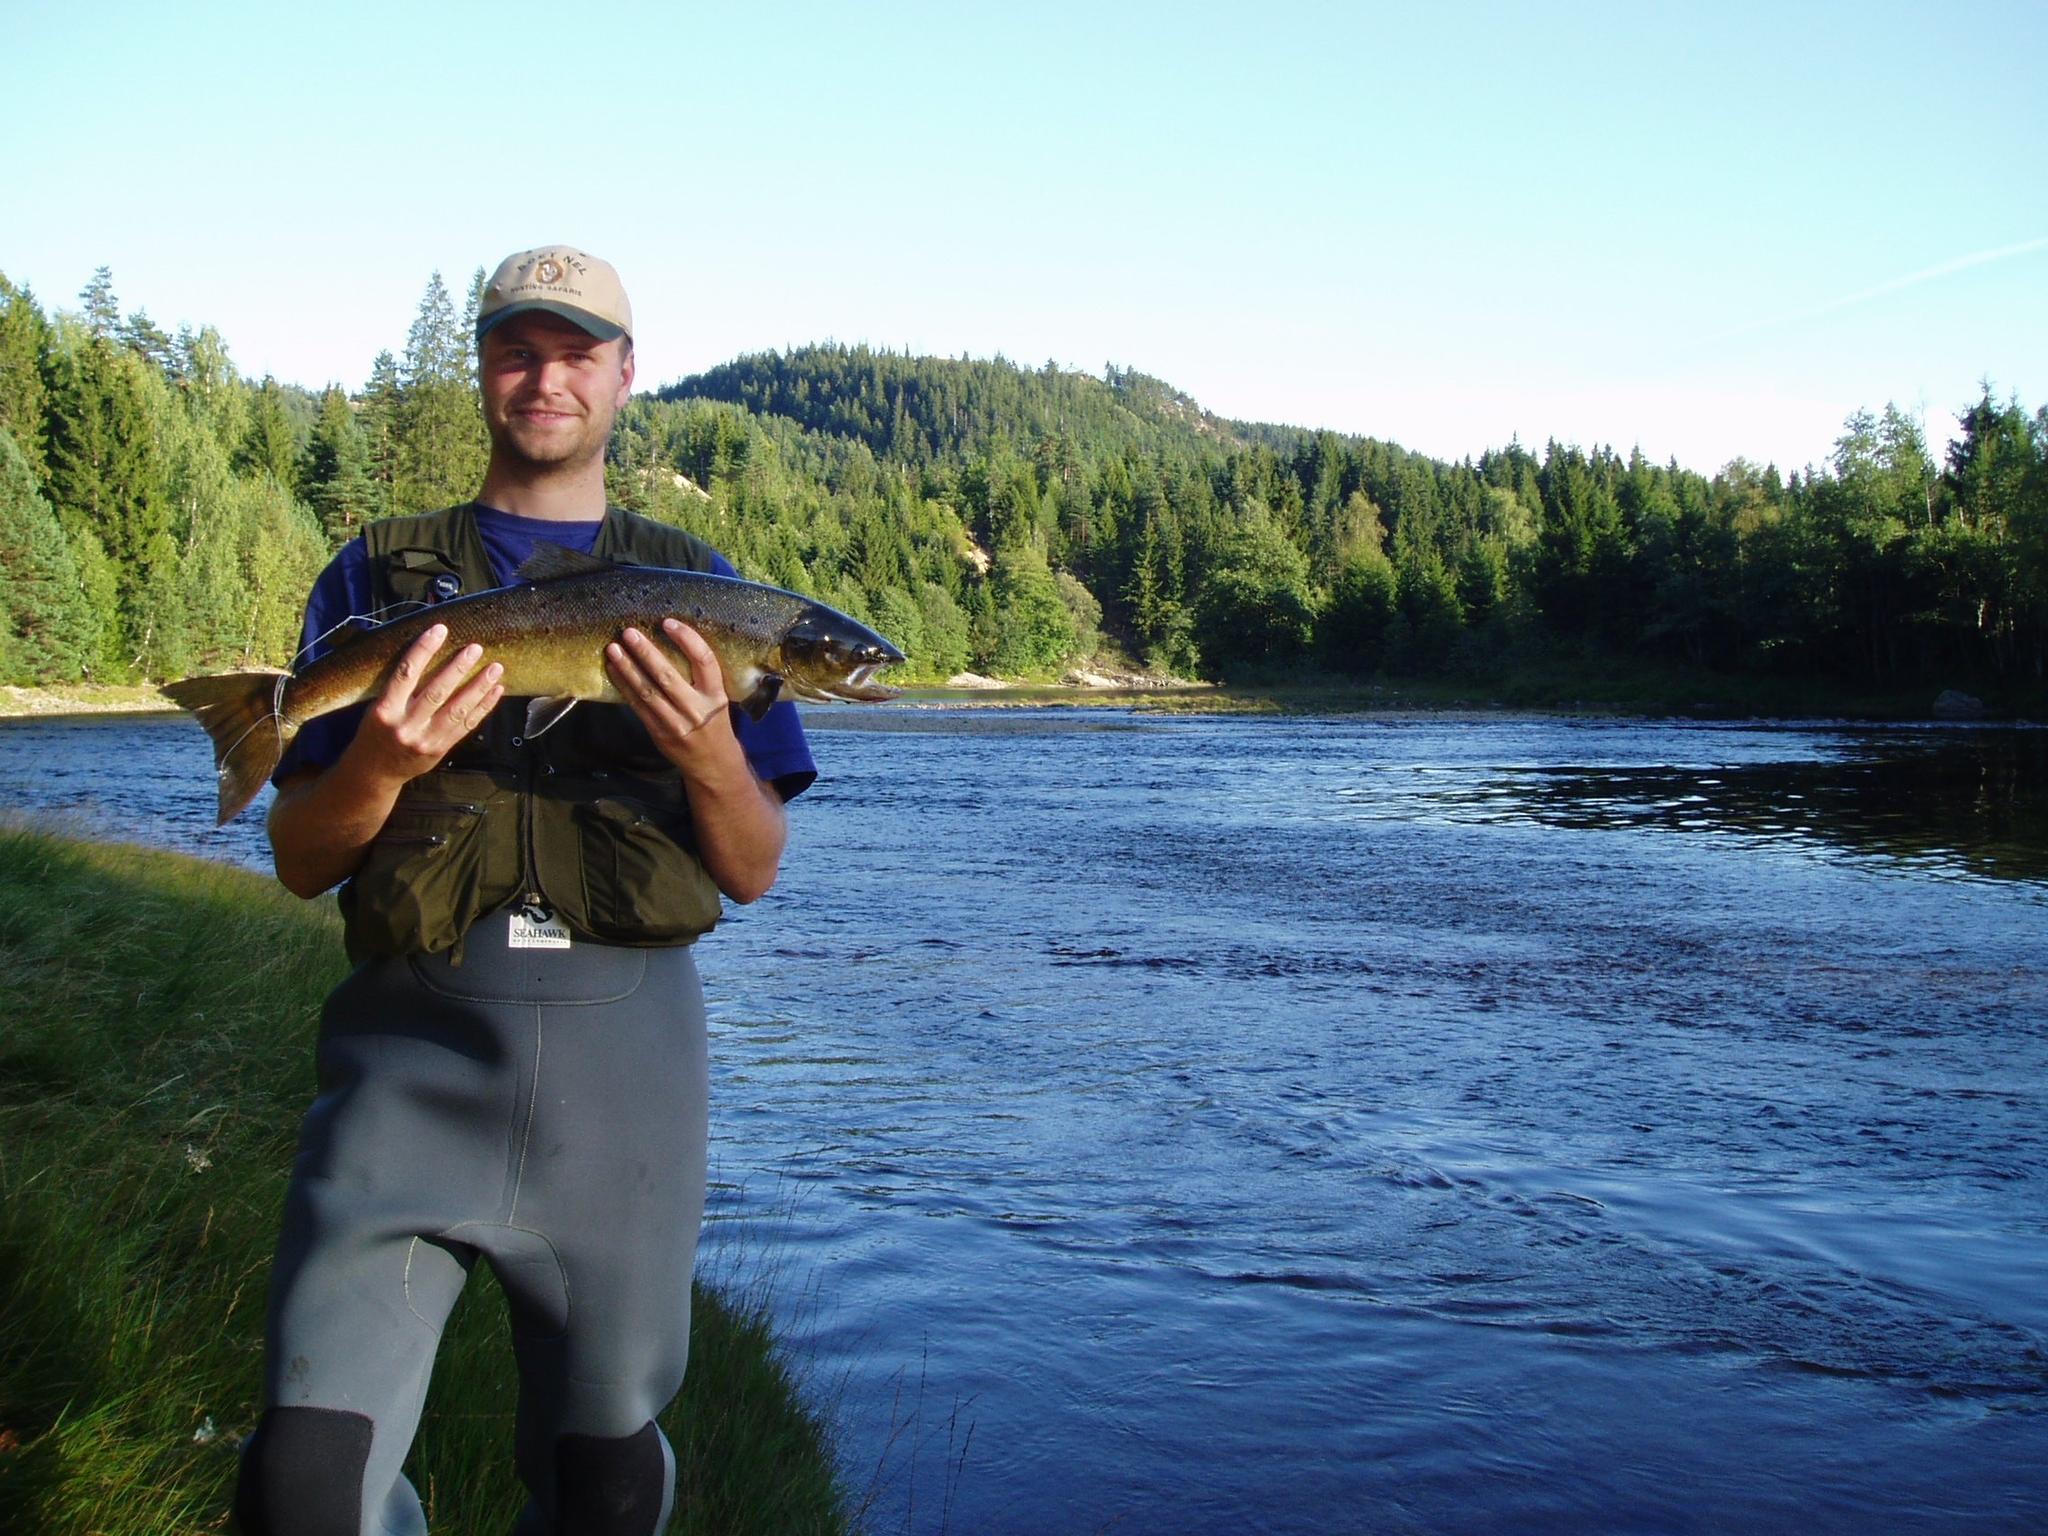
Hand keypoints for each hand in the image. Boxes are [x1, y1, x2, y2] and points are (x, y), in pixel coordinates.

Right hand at [351, 623, 504, 785]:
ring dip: (479, 687)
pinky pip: (466, 726)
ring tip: (495, 668)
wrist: (374, 772)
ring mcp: (425, 740)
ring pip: (457, 710)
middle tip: (476, 648)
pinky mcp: (440, 750)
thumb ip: (398, 688)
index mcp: (384, 711)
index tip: (439, 630)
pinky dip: (483, 707)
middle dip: (458, 668)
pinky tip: (496, 691)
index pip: (405, 674)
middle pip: (437, 692)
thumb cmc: (375, 731)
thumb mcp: (375, 708)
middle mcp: (405, 726)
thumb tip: (425, 651)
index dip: (423, 650)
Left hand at [606, 619, 732, 766]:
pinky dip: (624, 686)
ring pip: (648, 691)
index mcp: (716, 696)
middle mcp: (697, 709)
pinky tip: (614, 670)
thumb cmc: (714, 724)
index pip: (704, 660)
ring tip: (614, 648)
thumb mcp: (718, 700)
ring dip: (628, 668)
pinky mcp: (658, 732)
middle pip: (668, 676)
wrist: (713, 763)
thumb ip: (700, 678)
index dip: (686, 639)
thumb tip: (670, 642)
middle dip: (646, 652)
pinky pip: (638, 706)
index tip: (668, 622)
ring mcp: (676, 723)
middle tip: (629, 632)